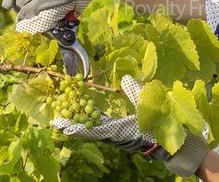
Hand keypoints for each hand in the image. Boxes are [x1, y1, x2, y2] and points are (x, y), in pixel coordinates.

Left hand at [53, 75, 169, 160]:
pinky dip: (90, 118)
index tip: (66, 128)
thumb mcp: (148, 107)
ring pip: (91, 128)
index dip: (80, 129)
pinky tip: (84, 109)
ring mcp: (113, 133)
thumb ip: (137, 92)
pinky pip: (99, 124)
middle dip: (72, 126)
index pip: (96, 131)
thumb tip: (125, 77)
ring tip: (64, 115)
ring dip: (78, 121)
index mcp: (119, 131)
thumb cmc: (156, 124)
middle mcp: (112, 134)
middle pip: (88, 131)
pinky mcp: (116, 130)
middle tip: (56, 121)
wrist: (162, 141)